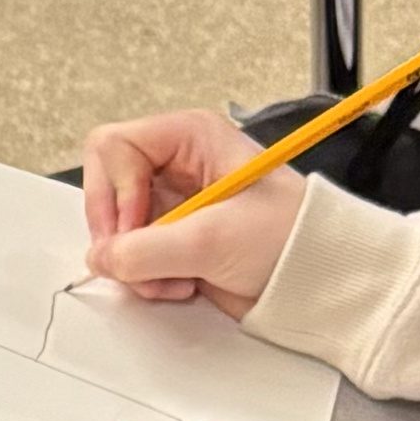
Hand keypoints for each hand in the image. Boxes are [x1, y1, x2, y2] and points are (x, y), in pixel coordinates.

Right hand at [79, 107, 306, 318]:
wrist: (317, 279)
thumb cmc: (290, 239)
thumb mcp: (212, 240)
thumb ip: (145, 249)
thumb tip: (102, 258)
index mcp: (189, 137)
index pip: (112, 146)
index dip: (114, 190)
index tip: (134, 226)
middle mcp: (175, 164)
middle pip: (104, 188)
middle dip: (119, 232)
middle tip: (139, 258)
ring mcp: (171, 203)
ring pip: (113, 228)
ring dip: (135, 263)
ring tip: (174, 278)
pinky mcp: (171, 238)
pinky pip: (130, 255)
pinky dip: (146, 276)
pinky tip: (182, 283)